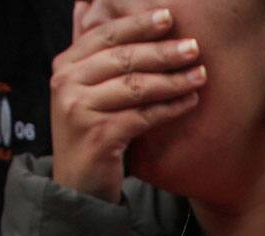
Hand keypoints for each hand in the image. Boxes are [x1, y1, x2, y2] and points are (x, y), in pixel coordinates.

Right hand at [50, 1, 205, 202]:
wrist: (78, 188)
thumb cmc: (90, 137)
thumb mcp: (86, 94)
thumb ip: (96, 59)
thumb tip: (92, 4)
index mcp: (64, 67)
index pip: (106, 35)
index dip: (139, 24)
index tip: (170, 18)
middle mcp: (67, 85)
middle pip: (124, 59)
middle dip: (163, 52)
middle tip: (194, 48)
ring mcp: (80, 111)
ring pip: (136, 87)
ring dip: (173, 80)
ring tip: (199, 75)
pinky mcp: (99, 136)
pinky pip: (143, 116)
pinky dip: (169, 108)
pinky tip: (189, 102)